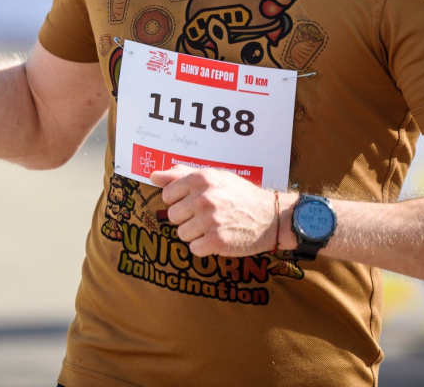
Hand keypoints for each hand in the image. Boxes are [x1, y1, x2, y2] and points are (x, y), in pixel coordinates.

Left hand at [151, 165, 291, 257]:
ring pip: (181, 233)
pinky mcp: (216, 241)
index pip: (167, 194)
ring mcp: (210, 220)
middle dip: (187, 218)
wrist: (271, 217)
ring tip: (214, 226)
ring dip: (195, 234)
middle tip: (207, 215)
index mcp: (201, 179)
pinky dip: (204, 247)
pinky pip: (194, 249)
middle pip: (173, 215)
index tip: (193, 202)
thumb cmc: (239, 195)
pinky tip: (218, 238)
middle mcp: (204, 197)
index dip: (179, 201)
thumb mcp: (214, 177)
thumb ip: (181, 175)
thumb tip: (153, 175)